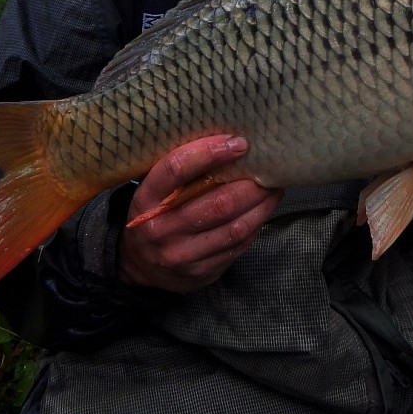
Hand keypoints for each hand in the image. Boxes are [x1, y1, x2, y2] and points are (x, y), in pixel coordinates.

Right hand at [117, 134, 282, 292]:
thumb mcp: (152, 190)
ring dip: (261, 205)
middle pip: (217, 203)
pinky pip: (237, 246)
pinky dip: (255, 225)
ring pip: (234, 227)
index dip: (209, 152)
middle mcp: (162, 229)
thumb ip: (180, 171)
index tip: (238, 143)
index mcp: (146, 199)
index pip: (176, 169)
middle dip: (250, 184)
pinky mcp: (201, 272)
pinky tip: (263, 210)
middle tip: (269, 168)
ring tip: (274, 187)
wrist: (138, 266)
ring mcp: (182, 255)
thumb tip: (226, 141)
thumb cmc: (153, 215)